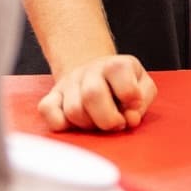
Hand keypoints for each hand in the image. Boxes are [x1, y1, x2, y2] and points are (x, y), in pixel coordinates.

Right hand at [39, 55, 156, 132]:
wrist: (96, 72)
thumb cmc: (123, 85)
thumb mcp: (143, 86)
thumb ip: (142, 101)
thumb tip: (130, 118)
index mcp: (116, 65)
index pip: (121, 77)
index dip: (131, 99)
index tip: (133, 108)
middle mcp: (90, 70)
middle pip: (92, 94)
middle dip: (107, 119)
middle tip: (115, 124)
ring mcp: (68, 83)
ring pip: (73, 110)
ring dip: (88, 125)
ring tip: (97, 122)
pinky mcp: (52, 96)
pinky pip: (47, 111)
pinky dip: (60, 123)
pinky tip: (74, 124)